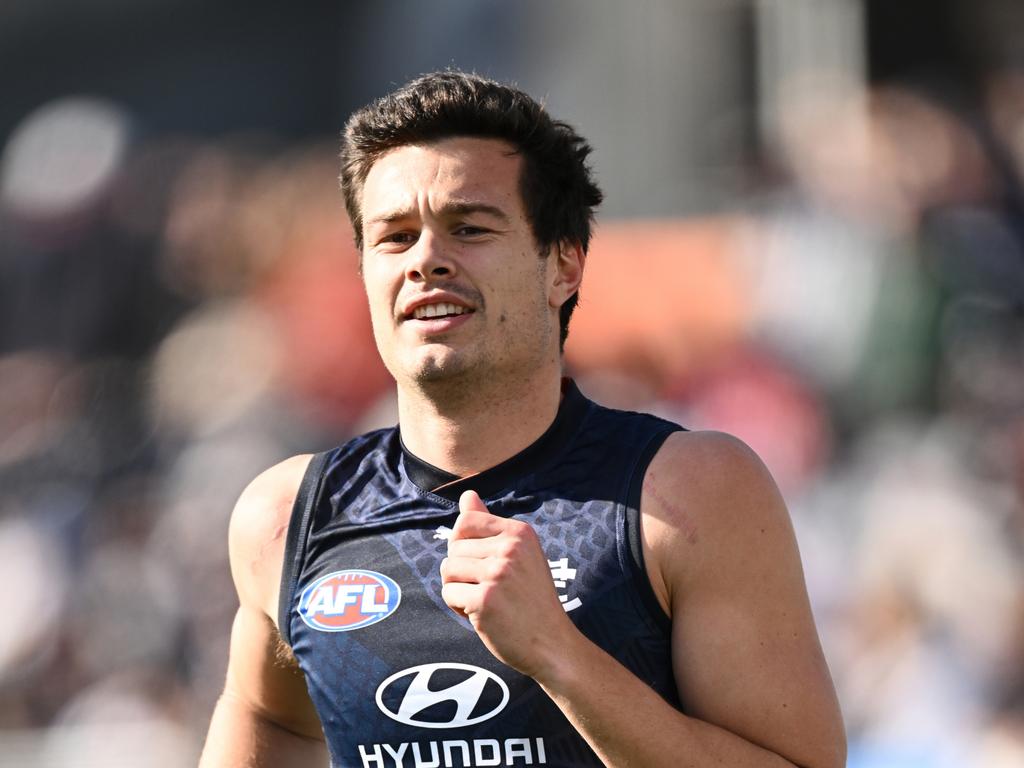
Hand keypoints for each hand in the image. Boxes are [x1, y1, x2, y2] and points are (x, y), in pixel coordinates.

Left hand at [440, 490, 576, 678]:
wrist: (552, 643)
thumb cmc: (531, 599)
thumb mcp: (518, 554)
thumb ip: (489, 523)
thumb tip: (467, 494)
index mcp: (519, 532)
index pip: (465, 522)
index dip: (464, 546)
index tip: (484, 565)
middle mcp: (510, 548)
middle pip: (453, 548)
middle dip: (462, 571)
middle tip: (490, 589)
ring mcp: (498, 573)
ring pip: (447, 570)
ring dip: (458, 589)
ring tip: (485, 601)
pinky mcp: (485, 600)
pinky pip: (449, 594)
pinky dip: (458, 608)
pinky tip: (481, 615)